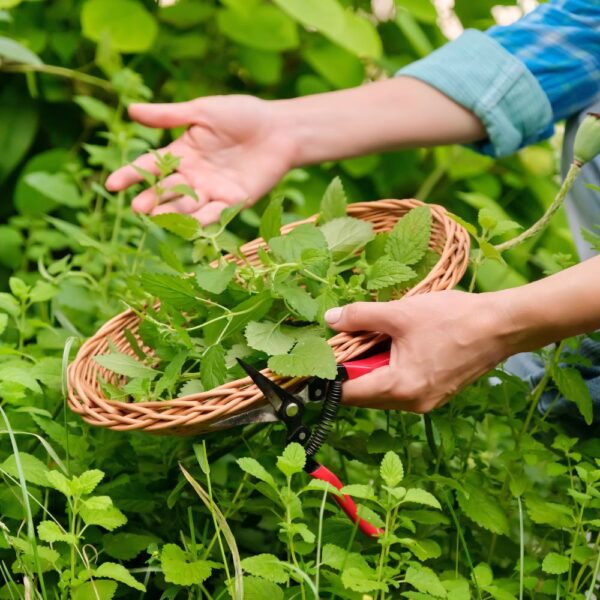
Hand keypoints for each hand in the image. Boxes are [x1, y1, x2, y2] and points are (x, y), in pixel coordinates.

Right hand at [105, 95, 295, 224]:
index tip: (112, 184)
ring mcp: (213, 190)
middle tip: (137, 207)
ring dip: (172, 212)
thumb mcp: (203, 111)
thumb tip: (131, 111)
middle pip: (167, 189)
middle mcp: (194, 175)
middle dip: (151, 198)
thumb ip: (170, 116)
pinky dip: (202, 219)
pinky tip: (189, 224)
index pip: (151, 165)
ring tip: (155, 216)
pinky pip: (215, 213)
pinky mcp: (234, 202)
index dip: (131, 174)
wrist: (280, 128)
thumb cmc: (242, 115)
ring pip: (187, 205)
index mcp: (182, 152)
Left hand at [325, 290, 517, 411]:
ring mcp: (426, 401)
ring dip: (373, 366)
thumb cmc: (452, 319)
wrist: (502, 326)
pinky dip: (391, 368)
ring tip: (377, 336)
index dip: (330, 376)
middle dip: (353, 367)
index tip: (323, 355)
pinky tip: (397, 344)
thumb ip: (360, 317)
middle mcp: (411, 404)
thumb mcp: (399, 313)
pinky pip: (402, 385)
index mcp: (399, 389)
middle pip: (365, 393)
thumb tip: (330, 321)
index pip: (349, 393)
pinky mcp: (437, 393)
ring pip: (383, 389)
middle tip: (350, 337)